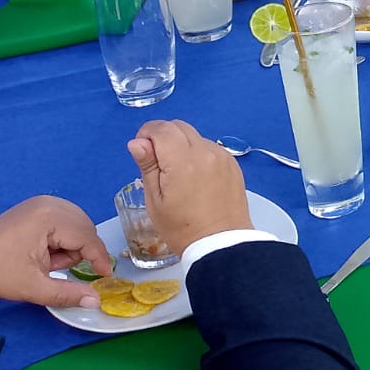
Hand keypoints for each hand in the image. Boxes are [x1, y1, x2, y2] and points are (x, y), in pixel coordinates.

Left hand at [0, 197, 110, 309]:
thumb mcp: (35, 288)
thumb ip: (68, 293)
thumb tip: (95, 300)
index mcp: (49, 217)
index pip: (87, 236)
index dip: (98, 258)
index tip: (105, 275)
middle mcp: (49, 203)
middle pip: (84, 227)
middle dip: (77, 251)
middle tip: (55, 269)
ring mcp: (41, 201)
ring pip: (76, 223)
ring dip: (69, 244)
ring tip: (45, 261)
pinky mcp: (35, 205)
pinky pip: (64, 219)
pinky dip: (61, 236)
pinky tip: (43, 250)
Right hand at [128, 120, 251, 256]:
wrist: (220, 242)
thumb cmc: (182, 227)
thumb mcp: (155, 200)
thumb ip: (148, 166)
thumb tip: (137, 142)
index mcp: (183, 161)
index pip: (162, 129)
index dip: (147, 133)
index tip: (142, 149)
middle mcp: (205, 152)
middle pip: (179, 127)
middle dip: (163, 136)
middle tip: (156, 161)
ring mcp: (222, 156)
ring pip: (196, 136)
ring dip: (182, 144)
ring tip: (176, 173)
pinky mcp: (232, 163)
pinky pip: (210, 148)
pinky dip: (198, 153)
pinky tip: (194, 176)